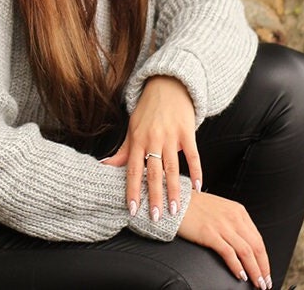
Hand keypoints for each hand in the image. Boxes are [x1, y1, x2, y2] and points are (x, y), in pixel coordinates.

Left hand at [101, 76, 200, 221]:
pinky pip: (193, 155)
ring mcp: (172, 136)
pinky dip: (196, 171)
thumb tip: (105, 167)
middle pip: (154, 173)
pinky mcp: (187, 132)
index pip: (133, 170)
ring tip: (174, 209)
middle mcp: (154, 139)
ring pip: (173, 167)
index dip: (133, 191)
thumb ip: (123, 151)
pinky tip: (198, 187)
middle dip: (154, 197)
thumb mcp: (132, 128)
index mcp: (138, 140)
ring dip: (174, 190)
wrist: (168, 85)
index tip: (133, 210)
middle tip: (156, 217)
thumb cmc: (148, 110)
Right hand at [177, 190, 270, 288]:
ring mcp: (222, 225)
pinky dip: (237, 266)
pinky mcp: (209, 233)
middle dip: (263, 268)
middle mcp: (233, 217)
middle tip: (265, 283)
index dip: (264, 258)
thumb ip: (234, 224)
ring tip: (257, 283)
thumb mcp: (221, 210)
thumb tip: (245, 245)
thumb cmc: (197, 208)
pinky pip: (228, 253)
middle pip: (255, 246)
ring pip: (246, 252)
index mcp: (238, 211)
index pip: (258, 238)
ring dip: (254, 271)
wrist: (177, 201)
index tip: (265, 271)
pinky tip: (240, 275)